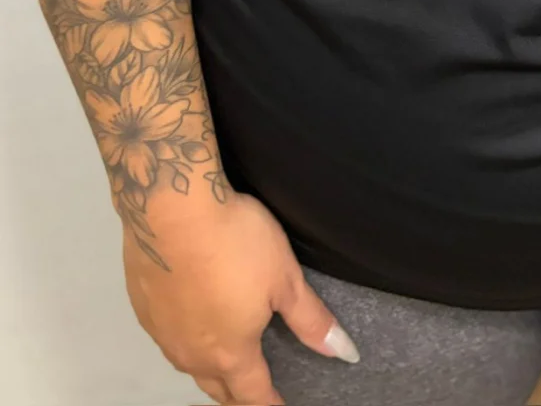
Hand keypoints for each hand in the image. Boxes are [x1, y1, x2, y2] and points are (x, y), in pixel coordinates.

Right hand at [123, 191, 359, 404]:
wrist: (171, 209)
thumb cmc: (236, 242)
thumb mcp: (285, 278)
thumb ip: (311, 319)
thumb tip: (344, 354)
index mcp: (230, 352)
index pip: (252, 393)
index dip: (269, 405)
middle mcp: (191, 352)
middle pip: (216, 387)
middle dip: (236, 395)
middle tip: (252, 395)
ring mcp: (161, 331)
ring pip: (187, 364)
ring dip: (207, 370)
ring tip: (222, 365)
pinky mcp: (142, 306)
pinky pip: (166, 337)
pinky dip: (183, 340)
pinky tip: (188, 323)